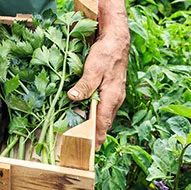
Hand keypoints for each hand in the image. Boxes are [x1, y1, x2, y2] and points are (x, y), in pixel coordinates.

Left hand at [67, 32, 129, 149]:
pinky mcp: (111, 88)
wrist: (117, 40)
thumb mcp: (93, 68)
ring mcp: (114, 94)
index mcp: (112, 96)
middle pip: (105, 121)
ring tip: (86, 136)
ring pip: (105, 113)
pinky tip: (88, 115)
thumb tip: (73, 98)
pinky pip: (104, 105)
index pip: (103, 122)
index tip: (93, 150)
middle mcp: (115, 98)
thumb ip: (85, 84)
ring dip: (96, 125)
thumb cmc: (106, 53)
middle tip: (87, 148)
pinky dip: (97, 113)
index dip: (98, 137)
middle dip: (97, 135)